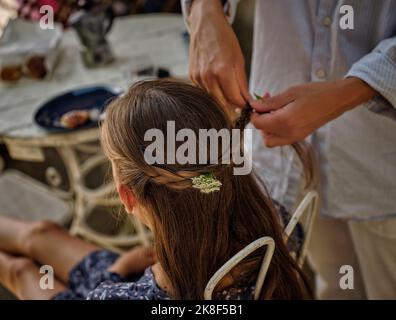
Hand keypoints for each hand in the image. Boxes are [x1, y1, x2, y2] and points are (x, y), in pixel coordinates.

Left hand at [108, 246, 155, 276]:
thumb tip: (158, 259)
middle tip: (150, 266)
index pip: (154, 251)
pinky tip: (135, 267)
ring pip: (141, 256)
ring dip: (142, 261)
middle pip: (147, 253)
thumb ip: (155, 260)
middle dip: (149, 259)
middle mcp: (139, 248)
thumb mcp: (149, 263)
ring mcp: (133, 251)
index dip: (156, 257)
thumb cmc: (138, 264)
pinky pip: (134, 259)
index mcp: (146, 248)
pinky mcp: (127, 256)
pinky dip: (136, 262)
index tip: (156, 263)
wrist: (123, 265)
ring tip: (142, 268)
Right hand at [188, 0, 249, 110]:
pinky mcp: (192, 77)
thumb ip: (242, 83)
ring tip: (228, 89)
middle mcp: (208, 77)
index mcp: (222, 71)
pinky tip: (216, 81)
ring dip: (222, 98)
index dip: (243, 104)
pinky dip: (212, 91)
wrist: (205, 25)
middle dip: (232, 105)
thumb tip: (247, 101)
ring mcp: (198, 78)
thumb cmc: (224, 39)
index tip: (247, 104)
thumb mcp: (239, 60)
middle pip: (222, 104)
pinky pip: (204, 91)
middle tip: (239, 101)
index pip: (235, 100)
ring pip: (213, 99)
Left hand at [250, 77, 376, 146]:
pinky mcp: (300, 137)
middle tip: (266, 105)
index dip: (254, 114)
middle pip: (263, 134)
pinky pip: (281, 139)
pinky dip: (276, 130)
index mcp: (285, 121)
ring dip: (268, 127)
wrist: (338, 99)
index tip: (257, 103)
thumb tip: (253, 105)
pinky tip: (282, 114)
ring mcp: (295, 137)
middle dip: (261, 120)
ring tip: (275, 110)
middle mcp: (289, 133)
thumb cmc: (316, 92)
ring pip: (271, 140)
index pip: (259, 124)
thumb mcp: (290, 93)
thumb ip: (270, 102)